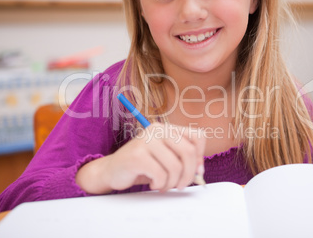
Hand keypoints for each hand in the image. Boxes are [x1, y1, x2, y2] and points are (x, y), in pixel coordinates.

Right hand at [76, 123, 205, 193]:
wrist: (112, 171)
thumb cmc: (143, 165)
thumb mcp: (166, 158)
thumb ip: (183, 159)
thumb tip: (200, 171)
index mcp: (167, 128)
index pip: (198, 136)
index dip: (200, 156)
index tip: (196, 170)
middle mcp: (157, 130)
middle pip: (189, 152)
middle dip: (188, 174)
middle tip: (181, 185)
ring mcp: (146, 141)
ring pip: (175, 166)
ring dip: (172, 183)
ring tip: (163, 185)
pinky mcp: (137, 156)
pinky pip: (161, 175)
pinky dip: (160, 184)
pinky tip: (153, 183)